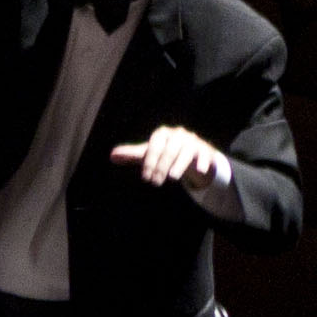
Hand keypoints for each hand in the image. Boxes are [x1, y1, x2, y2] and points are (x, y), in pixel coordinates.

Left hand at [109, 124, 231, 194]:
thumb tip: (112, 155)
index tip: (146, 177)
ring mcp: (193, 141)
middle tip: (155, 182)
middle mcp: (178, 135)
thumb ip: (132, 155)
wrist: (192, 154)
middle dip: (161, 167)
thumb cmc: (165, 153)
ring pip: (185, 153)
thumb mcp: (149, 153)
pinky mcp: (205, 150)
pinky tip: (200, 171)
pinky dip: (202, 162)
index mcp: (162, 134)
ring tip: (172, 178)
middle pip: (169, 151)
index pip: (154, 147)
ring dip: (178, 165)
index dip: (149, 162)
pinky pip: (204, 155)